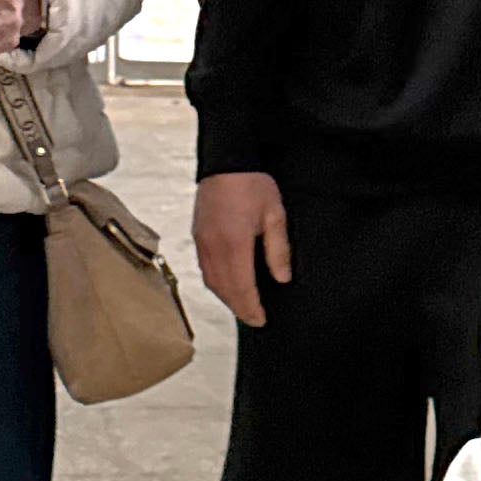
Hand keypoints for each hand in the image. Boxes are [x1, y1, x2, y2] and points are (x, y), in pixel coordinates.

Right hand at [193, 172, 292, 328]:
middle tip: (254, 320)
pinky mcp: (198, 235)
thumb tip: (282, 278)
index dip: (251, 307)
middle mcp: (213, 247)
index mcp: (234, 243)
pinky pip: (204, 268)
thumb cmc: (252, 183)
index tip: (261, 320)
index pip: (242, 286)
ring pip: (211, 281)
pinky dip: (216, 283)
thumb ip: (278, 250)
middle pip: (224, 289)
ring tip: (242, 307)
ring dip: (226, 298)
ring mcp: (202, 241)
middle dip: (239, 308)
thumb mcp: (275, 215)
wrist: (226, 160)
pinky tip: (227, 286)